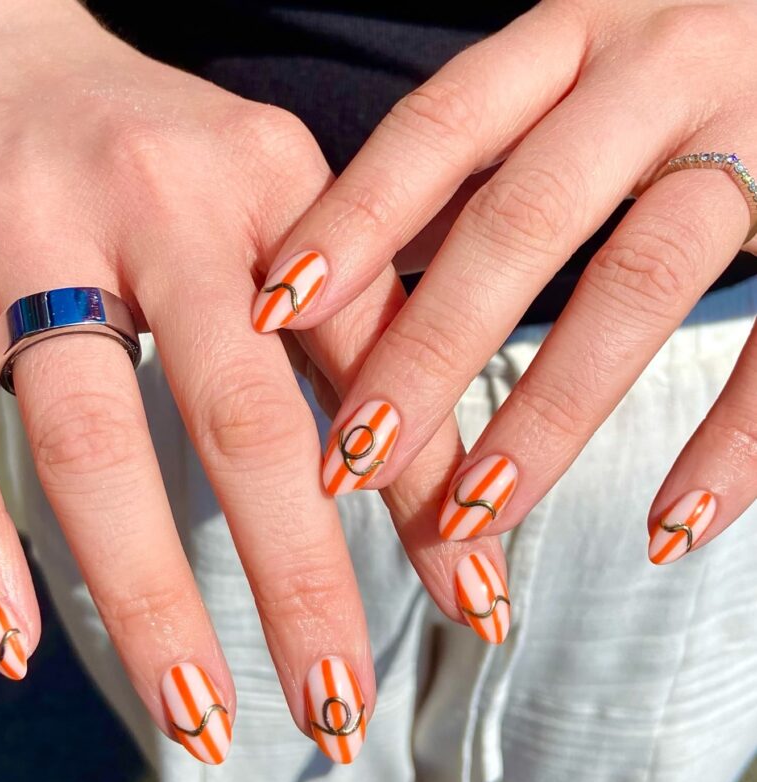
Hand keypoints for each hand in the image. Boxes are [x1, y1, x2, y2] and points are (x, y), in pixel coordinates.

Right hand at [0, 0, 507, 765]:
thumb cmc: (159, 159)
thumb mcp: (277, 212)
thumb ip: (357, 336)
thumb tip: (448, 490)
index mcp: (272, 184)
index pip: (371, 354)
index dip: (427, 489)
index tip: (474, 611)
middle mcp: (159, 203)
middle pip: (240, 418)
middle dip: (300, 579)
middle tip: (338, 710)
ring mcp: (28, 231)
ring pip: (93, 440)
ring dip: (148, 595)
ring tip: (197, 718)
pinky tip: (12, 641)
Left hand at [259, 0, 756, 563]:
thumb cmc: (678, 72)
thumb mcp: (568, 83)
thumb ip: (474, 169)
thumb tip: (362, 261)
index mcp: (576, 39)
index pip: (440, 128)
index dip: (353, 221)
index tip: (274, 313)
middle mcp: (662, 73)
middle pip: (525, 220)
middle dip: (431, 351)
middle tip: (354, 458)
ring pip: (642, 284)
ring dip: (548, 414)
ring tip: (474, 513)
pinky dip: (730, 451)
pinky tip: (665, 529)